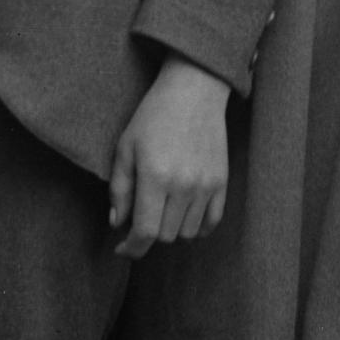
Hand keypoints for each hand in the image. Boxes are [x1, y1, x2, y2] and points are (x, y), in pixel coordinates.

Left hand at [107, 58, 231, 255]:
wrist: (194, 91)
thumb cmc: (153, 116)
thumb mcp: (125, 147)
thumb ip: (119, 189)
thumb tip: (118, 224)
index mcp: (155, 177)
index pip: (145, 233)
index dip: (131, 248)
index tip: (122, 248)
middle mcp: (183, 186)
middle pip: (166, 236)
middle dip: (149, 233)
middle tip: (140, 216)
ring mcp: (206, 186)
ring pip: (188, 233)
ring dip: (172, 229)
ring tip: (162, 209)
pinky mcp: (222, 182)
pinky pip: (211, 222)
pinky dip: (197, 227)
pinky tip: (184, 216)